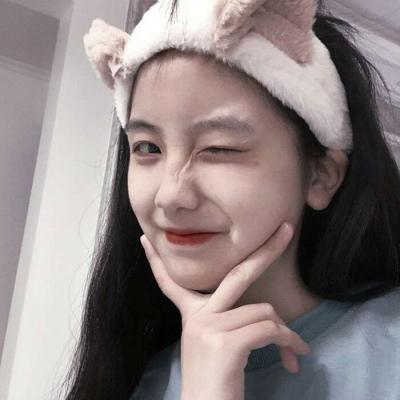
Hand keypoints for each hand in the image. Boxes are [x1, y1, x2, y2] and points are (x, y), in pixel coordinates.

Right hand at [140, 222, 310, 399]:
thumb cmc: (214, 381)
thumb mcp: (211, 345)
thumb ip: (224, 321)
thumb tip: (267, 317)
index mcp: (191, 316)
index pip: (169, 283)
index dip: (156, 262)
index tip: (145, 241)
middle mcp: (197, 316)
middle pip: (237, 274)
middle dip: (266, 251)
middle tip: (287, 230)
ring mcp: (209, 326)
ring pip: (264, 311)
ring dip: (286, 333)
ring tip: (294, 350)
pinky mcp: (225, 342)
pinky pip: (269, 329)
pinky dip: (288, 343)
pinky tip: (291, 360)